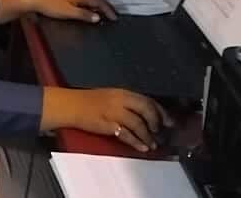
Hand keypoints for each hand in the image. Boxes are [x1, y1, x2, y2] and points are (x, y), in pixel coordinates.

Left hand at [25, 0, 116, 22]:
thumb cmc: (50, 5)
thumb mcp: (68, 12)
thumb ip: (83, 15)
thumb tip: (97, 17)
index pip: (99, 1)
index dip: (108, 10)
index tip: (115, 18)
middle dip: (105, 6)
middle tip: (111, 14)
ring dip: (97, 4)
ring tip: (102, 13)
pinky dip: (89, 4)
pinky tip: (86, 9)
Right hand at [43, 87, 170, 152]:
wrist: (71, 106)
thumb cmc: (89, 101)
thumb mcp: (111, 96)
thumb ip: (127, 103)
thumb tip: (146, 114)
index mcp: (123, 93)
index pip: (147, 100)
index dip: (160, 111)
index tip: (168, 121)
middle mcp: (121, 100)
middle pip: (146, 109)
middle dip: (156, 122)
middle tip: (160, 132)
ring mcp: (114, 112)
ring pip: (138, 124)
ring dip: (148, 136)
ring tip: (153, 145)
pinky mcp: (108, 124)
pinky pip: (127, 135)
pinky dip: (137, 142)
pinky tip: (142, 148)